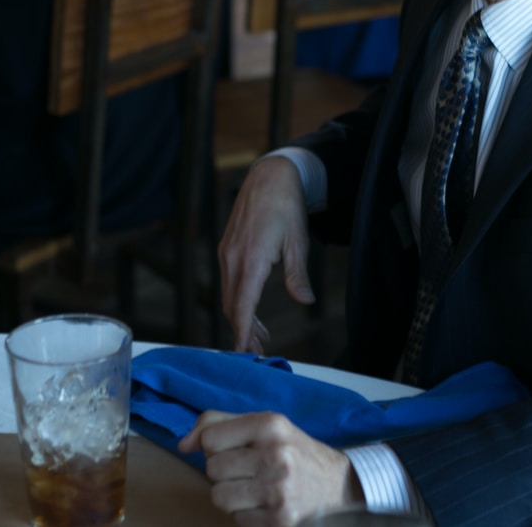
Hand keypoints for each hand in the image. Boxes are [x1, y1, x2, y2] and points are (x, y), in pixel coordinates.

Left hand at [177, 410, 362, 525]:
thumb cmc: (292, 449)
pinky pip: (236, 520)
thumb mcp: (263, 425)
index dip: (215, 446)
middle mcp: (276, 455)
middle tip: (246, 469)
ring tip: (252, 487)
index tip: (233, 448)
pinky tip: (264, 503)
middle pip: (212, 469)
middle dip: (223, 471)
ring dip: (230, 494)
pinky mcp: (279, 520)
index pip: (211, 438)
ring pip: (219, 497)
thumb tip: (183, 445)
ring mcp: (278, 490)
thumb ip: (218, 424)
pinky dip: (245, 513)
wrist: (336, 481)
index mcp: (271, 425)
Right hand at [218, 156, 315, 352]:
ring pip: (229, 296)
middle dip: (243, 332)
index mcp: (251, 259)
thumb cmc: (287, 206)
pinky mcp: (227, 249)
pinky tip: (252, 310)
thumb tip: (304, 300)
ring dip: (241, 318)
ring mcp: (227, 253)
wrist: (269, 177)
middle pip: (232, 306)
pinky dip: (238, 301)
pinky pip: (229, 283)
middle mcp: (233, 258)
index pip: (242, 305)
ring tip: (259, 337)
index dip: (241, 332)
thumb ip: (298, 274)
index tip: (243, 354)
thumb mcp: (299, 241)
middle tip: (258, 353)